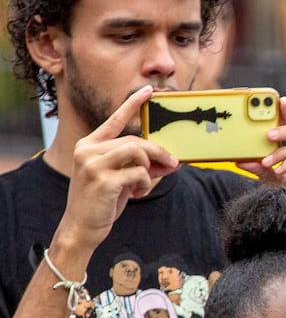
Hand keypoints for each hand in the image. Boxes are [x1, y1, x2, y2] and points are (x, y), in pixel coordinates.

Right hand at [55, 85, 177, 254]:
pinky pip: (138, 173)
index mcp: (89, 145)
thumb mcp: (120, 178)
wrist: (82, 226)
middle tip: (172, 164)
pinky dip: (145, 183)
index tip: (148, 91)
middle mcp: (87, 149)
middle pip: (134, 140)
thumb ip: (139, 165)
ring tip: (142, 185)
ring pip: (137, 152)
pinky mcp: (102, 179)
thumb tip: (171, 160)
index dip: (132, 104)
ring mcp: (92, 163)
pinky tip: (135, 194)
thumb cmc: (102, 201)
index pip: (114, 119)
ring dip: (149, 169)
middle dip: (158, 153)